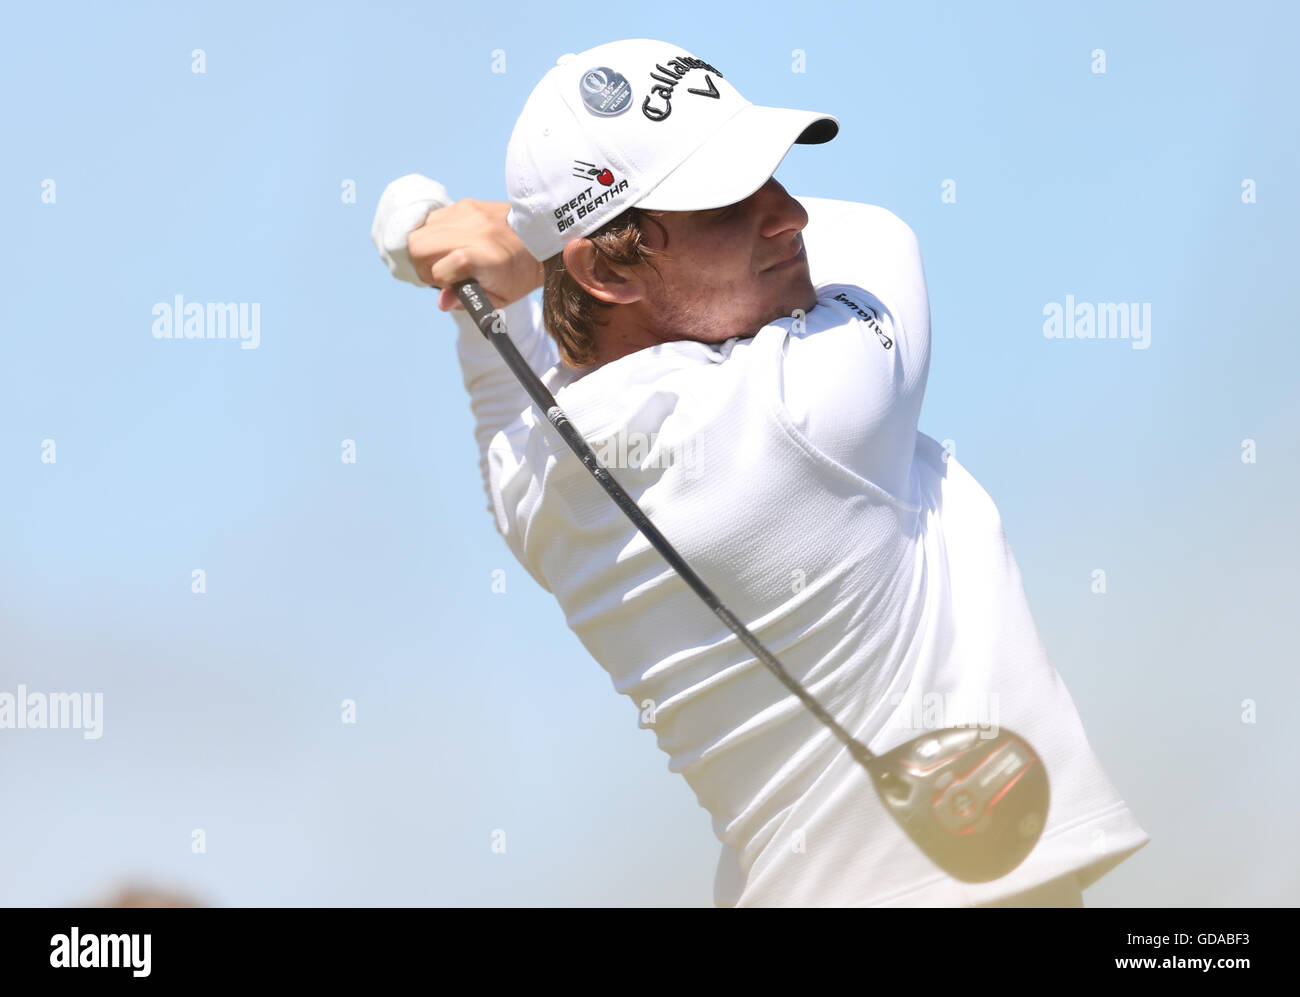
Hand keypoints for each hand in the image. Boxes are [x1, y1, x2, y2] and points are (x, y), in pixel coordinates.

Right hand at [409, 199, 543, 311]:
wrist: (541, 238)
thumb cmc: (521, 272)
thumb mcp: (500, 297)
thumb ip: (468, 300)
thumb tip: (442, 302)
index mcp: (480, 258)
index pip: (437, 271)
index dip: (440, 282)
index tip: (451, 286)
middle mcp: (471, 231)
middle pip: (418, 246)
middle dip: (421, 264)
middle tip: (438, 272)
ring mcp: (466, 214)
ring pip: (421, 230)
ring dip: (426, 247)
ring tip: (444, 257)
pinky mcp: (465, 204)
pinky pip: (433, 218)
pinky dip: (434, 233)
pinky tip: (450, 242)